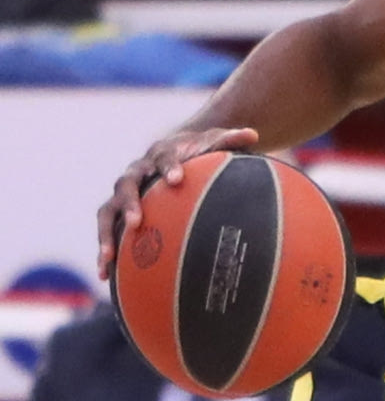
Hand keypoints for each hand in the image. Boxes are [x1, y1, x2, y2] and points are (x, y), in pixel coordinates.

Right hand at [96, 126, 258, 280]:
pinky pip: (106, 231)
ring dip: (105, 234)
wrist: (175, 150)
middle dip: (129, 203)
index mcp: (160, 154)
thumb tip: (253, 135)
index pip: (162, 158)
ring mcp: (124, 193)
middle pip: (125, 185)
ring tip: (109, 257)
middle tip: (137, 221)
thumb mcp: (214, 142)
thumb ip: (231, 140)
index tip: (177, 179)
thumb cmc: (198, 150)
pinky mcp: (117, 212)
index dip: (168, 166)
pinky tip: (106, 276)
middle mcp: (136, 172)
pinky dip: (104, 252)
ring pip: (107, 211)